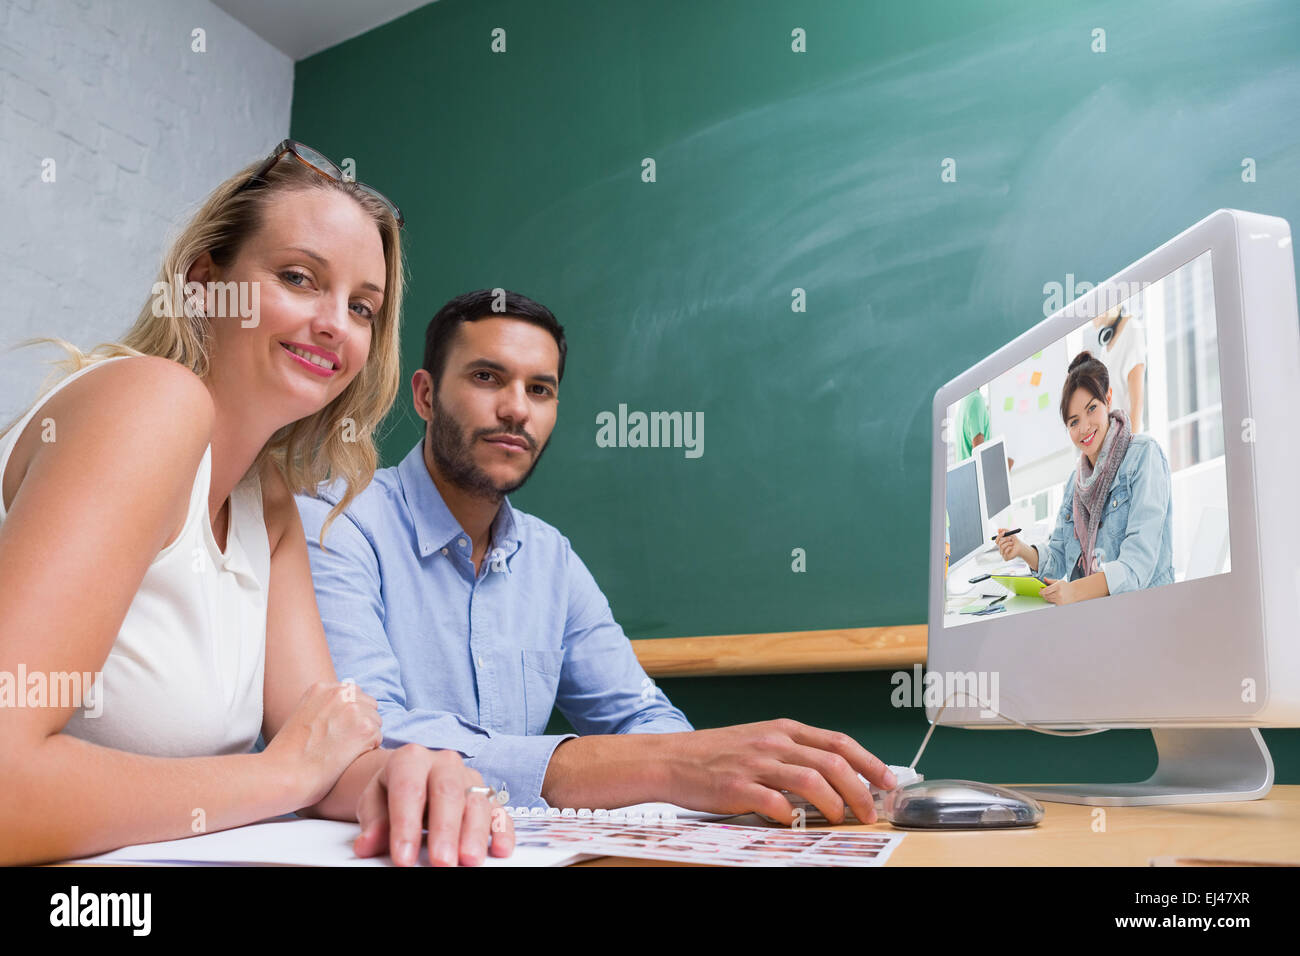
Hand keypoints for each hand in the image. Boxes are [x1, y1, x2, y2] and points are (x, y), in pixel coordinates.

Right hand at [263, 680, 382, 806]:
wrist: (282, 774)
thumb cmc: (288, 755)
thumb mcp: (303, 716)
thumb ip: (325, 707)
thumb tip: (348, 711)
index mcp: (322, 687)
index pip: (353, 695)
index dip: (348, 717)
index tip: (334, 732)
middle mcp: (340, 692)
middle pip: (369, 705)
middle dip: (360, 724)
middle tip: (338, 744)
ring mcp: (354, 708)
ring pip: (376, 721)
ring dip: (364, 738)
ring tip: (339, 752)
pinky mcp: (365, 727)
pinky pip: (378, 738)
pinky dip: (367, 751)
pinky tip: (344, 759)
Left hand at [353, 745, 514, 866]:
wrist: (408, 778)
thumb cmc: (391, 792)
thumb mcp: (374, 803)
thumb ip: (373, 824)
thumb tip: (366, 846)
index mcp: (411, 759)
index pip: (409, 790)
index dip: (406, 825)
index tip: (403, 858)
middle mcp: (444, 764)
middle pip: (448, 793)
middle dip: (445, 831)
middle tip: (442, 862)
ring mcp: (469, 778)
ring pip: (477, 802)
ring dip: (475, 834)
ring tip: (469, 861)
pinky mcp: (487, 795)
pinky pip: (499, 810)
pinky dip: (502, 831)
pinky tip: (501, 849)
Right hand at [662, 719, 895, 825]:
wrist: (671, 759)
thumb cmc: (717, 754)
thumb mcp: (760, 742)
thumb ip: (794, 754)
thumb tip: (835, 777)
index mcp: (783, 730)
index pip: (838, 742)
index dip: (868, 762)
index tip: (887, 781)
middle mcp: (774, 743)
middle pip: (832, 763)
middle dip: (858, 791)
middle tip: (868, 812)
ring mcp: (756, 764)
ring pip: (811, 781)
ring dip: (833, 805)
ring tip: (839, 819)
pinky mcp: (738, 788)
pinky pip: (775, 804)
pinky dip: (790, 816)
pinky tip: (793, 822)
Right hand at [995, 528, 1019, 561]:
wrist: (1022, 548)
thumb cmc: (1016, 542)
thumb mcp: (1012, 535)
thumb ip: (1005, 531)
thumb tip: (998, 529)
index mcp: (1001, 544)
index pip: (997, 540)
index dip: (999, 536)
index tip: (1003, 532)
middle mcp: (1001, 549)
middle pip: (998, 543)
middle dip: (1004, 539)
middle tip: (1010, 538)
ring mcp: (1002, 553)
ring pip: (1002, 547)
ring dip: (1008, 543)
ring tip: (1013, 543)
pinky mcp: (1005, 558)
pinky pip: (1005, 551)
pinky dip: (1009, 548)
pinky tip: (1012, 548)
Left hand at [1040, 577, 1074, 604]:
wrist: (1076, 592)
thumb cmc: (1067, 586)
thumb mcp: (1059, 581)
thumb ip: (1050, 581)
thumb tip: (1044, 579)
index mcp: (1058, 586)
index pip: (1046, 590)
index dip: (1041, 591)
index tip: (1040, 590)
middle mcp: (1059, 594)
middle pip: (1046, 595)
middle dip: (1043, 594)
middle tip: (1043, 592)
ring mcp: (1060, 600)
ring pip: (1048, 599)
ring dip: (1047, 597)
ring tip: (1050, 594)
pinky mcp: (1061, 604)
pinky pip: (1052, 602)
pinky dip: (1052, 600)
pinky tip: (1055, 597)